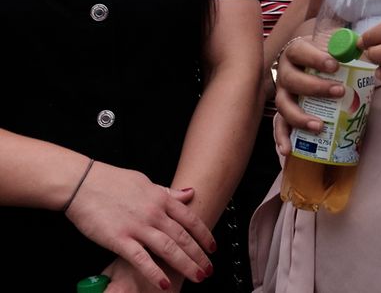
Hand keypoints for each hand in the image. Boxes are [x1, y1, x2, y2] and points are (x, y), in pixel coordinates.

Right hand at [66, 163, 212, 289]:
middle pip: (183, 237)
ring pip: (169, 249)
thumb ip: (168, 192)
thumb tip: (190, 193)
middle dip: (199, 255)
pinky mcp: (119, 239)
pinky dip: (155, 273)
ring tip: (198, 277)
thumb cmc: (112, 181)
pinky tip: (165, 284)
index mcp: (161, 199)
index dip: (204, 235)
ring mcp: (138, 226)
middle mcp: (154, 213)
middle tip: (209, 269)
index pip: (190, 219)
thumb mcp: (146, 182)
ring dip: (186, 265)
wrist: (83, 182)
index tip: (213, 248)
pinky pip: (141, 259)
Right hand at [272, 36, 343, 157]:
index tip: (335, 65)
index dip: (315, 58)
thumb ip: (347, 45)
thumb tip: (363, 47)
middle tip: (339, 92)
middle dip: (316, 88)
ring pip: (284, 105)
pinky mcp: (283, 111)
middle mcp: (285, 72)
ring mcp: (282, 93)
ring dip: (300, 117)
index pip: (300, 52)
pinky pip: (279, 125)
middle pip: (293, 80)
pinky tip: (288, 150)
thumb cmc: (325, 53)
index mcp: (296, 52)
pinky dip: (281, 137)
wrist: (310, 59)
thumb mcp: (334, 44)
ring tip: (319, 126)